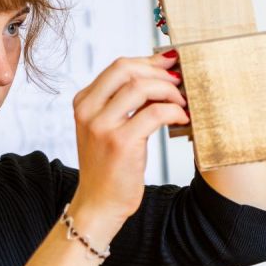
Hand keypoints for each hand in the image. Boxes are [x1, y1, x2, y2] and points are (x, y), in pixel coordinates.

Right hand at [71, 51, 187, 228]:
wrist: (99, 203)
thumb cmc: (109, 166)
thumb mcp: (108, 128)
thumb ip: (125, 102)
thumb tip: (159, 75)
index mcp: (83, 102)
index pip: (118, 66)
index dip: (149, 61)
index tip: (170, 64)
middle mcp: (88, 110)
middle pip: (126, 69)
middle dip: (158, 72)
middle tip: (179, 82)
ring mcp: (102, 126)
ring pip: (140, 87)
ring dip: (169, 91)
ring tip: (182, 102)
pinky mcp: (120, 142)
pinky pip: (154, 113)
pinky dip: (174, 111)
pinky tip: (182, 118)